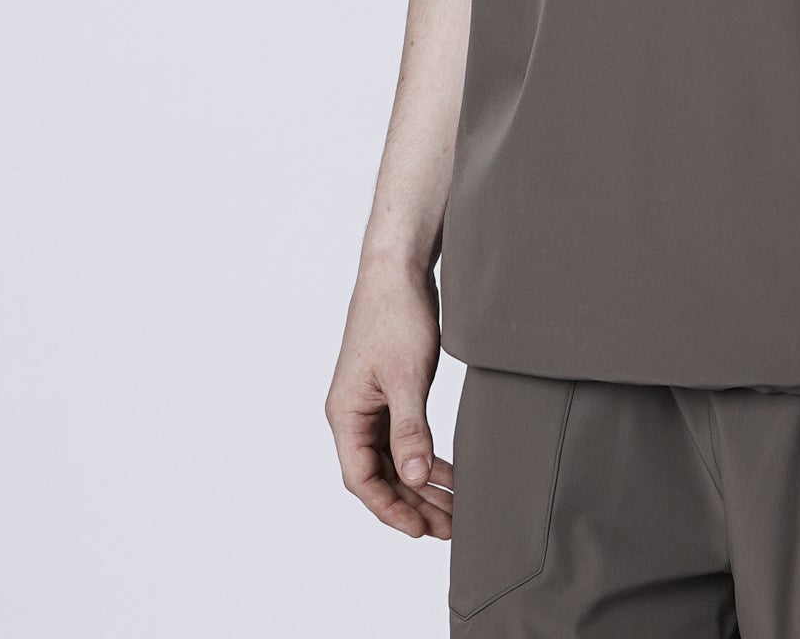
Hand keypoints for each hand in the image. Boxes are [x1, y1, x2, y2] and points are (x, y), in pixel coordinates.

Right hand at [325, 256, 453, 538]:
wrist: (398, 267)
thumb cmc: (396, 316)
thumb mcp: (407, 376)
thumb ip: (409, 430)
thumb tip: (414, 479)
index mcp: (346, 414)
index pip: (362, 479)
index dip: (391, 508)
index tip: (420, 530)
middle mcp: (353, 413)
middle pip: (379, 475)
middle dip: (412, 504)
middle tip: (448, 528)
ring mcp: (371, 403)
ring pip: (393, 458)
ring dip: (421, 484)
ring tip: (454, 508)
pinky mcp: (390, 390)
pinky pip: (402, 437)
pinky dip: (424, 456)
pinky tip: (448, 471)